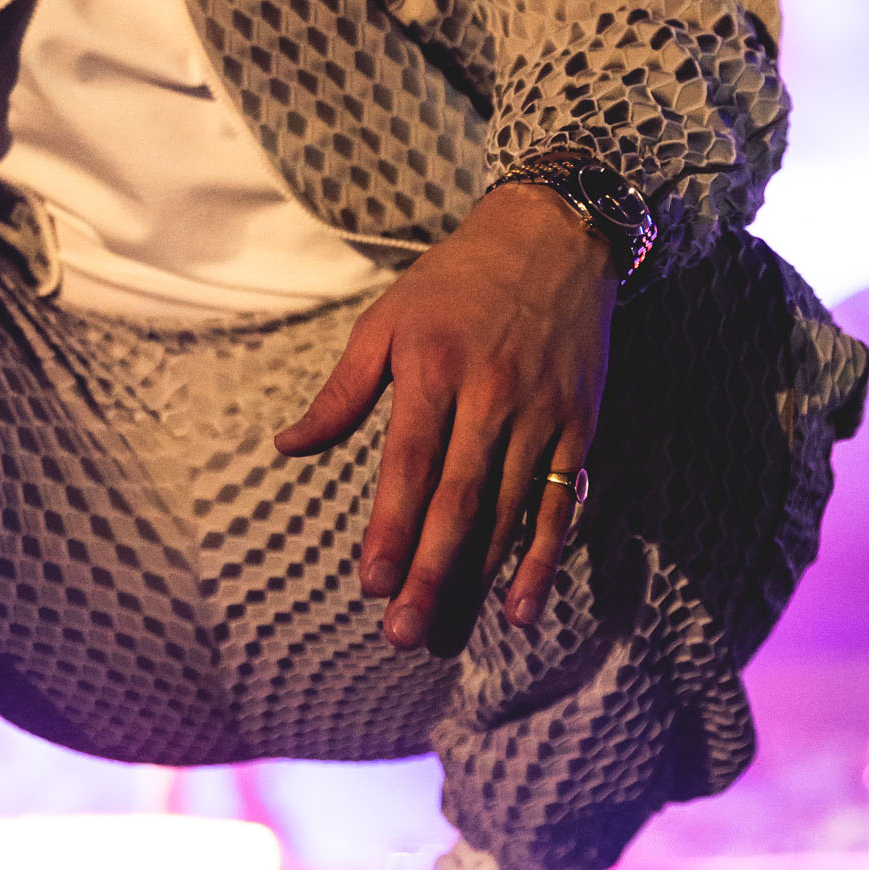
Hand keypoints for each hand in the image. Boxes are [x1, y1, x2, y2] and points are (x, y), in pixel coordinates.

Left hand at [274, 184, 617, 653]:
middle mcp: (493, 396)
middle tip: (401, 632)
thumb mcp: (388, 319)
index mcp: (436, 368)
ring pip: (508, 511)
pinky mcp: (580, 426)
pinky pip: (560, 505)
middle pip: (460, 499)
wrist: (554, 237)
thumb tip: (289, 446)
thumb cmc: (456, 280)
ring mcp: (542, 414)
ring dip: (476, 577)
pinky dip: (542, 559)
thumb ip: (342, 390)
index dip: (390, 525)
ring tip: (441, 629)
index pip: (410, 463)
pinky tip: (520, 608)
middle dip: (429, 571)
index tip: (369, 581)